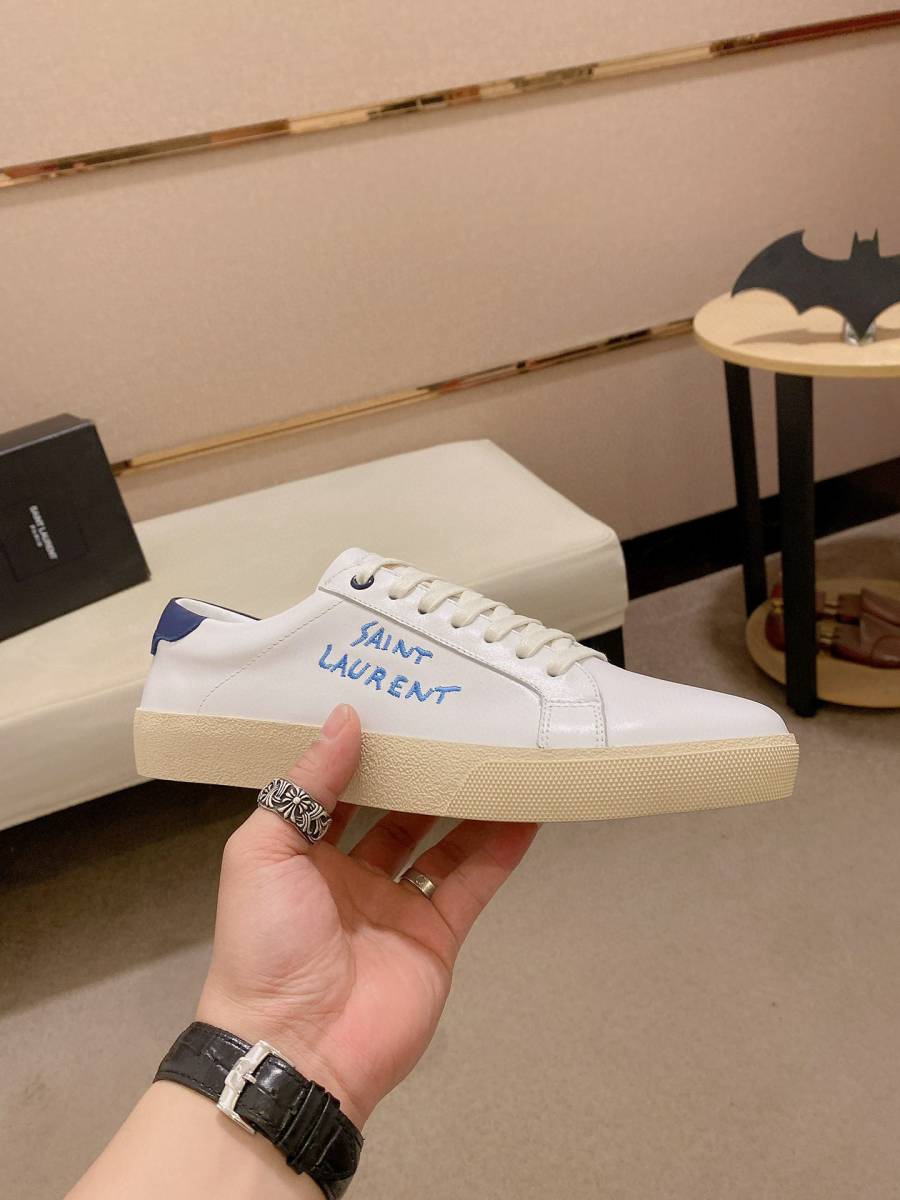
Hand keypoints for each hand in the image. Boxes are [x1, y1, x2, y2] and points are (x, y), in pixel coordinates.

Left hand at [197, 703, 537, 1129]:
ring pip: (442, 840)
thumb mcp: (263, 851)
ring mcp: (398, 904)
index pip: (338, 787)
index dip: (363, 749)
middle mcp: (351, 872)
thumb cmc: (264, 944)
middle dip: (422, 770)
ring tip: (499, 753)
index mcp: (302, 852)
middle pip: (396, 808)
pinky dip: (501, 848)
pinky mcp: (437, 934)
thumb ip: (307, 784)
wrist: (297, 1048)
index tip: (392, 703)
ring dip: (468, 802)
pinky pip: (473, 881)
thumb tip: (344, 718)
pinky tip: (526, 810)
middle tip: (454, 719)